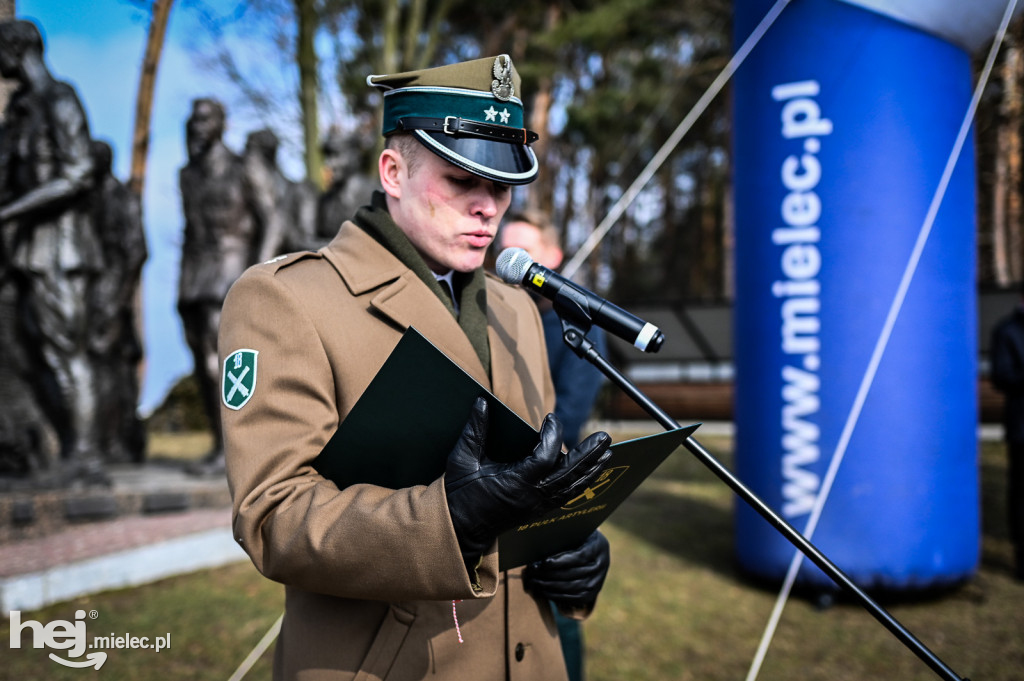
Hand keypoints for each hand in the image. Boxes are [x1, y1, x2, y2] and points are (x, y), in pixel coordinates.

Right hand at [445, 397, 611, 572]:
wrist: (461, 530)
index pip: (545, 457)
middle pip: (569, 473)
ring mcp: (538, 505)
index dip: (553, 436)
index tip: (550, 418)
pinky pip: (567, 496)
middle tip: (604, 437)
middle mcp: (533, 496)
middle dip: (589, 455)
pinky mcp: (539, 510)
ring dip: (591, 469)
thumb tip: (482, 402)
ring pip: (573, 487)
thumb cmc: (459, 495)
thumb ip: (475, 431)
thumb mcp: (462, 460)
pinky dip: (582, 483)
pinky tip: (592, 473)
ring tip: (607, 453)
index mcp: (516, 483)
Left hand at [524, 530, 610, 610]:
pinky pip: (574, 598)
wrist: (594, 550)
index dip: (560, 562)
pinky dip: (557, 596)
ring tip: (535, 582)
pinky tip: (544, 591)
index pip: (578, 557)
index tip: (543, 563)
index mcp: (598, 546)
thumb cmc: (578, 537)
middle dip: (549, 575)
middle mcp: (601, 565)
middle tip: (532, 572)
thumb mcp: (575, 532)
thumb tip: (541, 547)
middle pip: (573, 573)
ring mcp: (598, 581)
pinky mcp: (592, 593)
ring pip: (572, 587)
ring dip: (550, 586)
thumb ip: (562, 538)